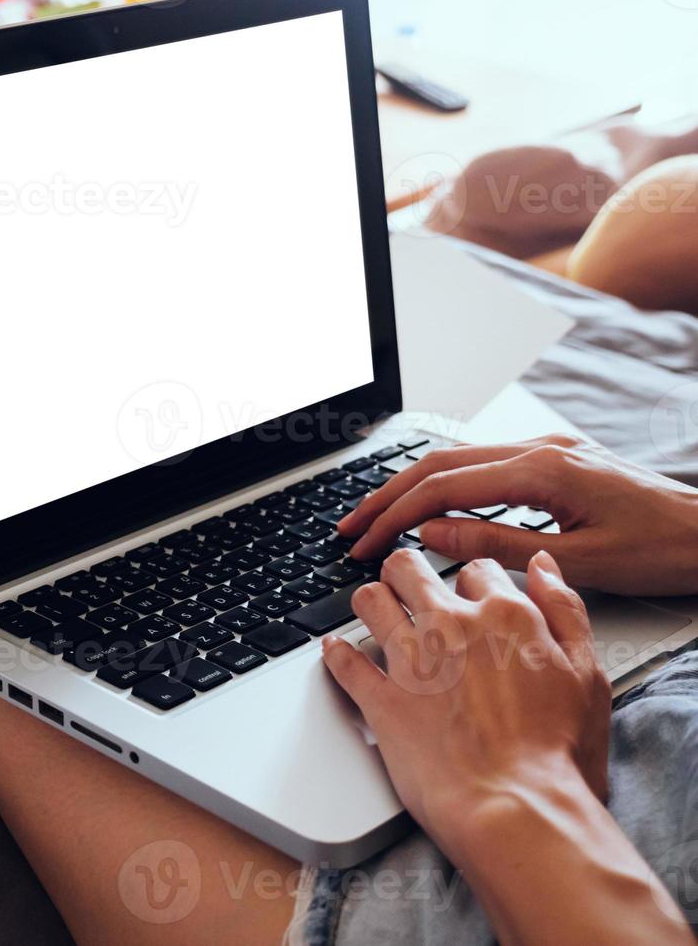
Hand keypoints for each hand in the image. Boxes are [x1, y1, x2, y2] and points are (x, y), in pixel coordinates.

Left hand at [322, 549, 611, 851]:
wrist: (518, 807)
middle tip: (406, 589)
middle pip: (410, 570)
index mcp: (506, 617)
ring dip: (369, 603)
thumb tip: (543, 566)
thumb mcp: (588, 673)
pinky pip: (344, 662)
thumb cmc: (558, 755)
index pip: (475, 571)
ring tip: (374, 612)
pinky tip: (337, 652)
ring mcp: (411, 661)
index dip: (470, 582)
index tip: (466, 596)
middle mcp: (453, 627)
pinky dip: (336, 654)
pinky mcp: (382, 699)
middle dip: (405, 574)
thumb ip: (565, 611)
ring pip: (370, 601)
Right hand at [338, 434, 697, 595]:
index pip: (442, 487)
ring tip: (377, 518)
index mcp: (541, 470)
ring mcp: (547, 450)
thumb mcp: (578, 562)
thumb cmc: (662, 551)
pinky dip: (444, 484)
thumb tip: (433, 533)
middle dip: (386, 496)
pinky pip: (483, 464)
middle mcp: (539, 449)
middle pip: (438, 463)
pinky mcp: (556, 460)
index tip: (362, 543)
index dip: (394, 516)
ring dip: (410, 487)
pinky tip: (429, 507)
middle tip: (350, 529)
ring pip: (457, 459)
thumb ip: (498, 545)